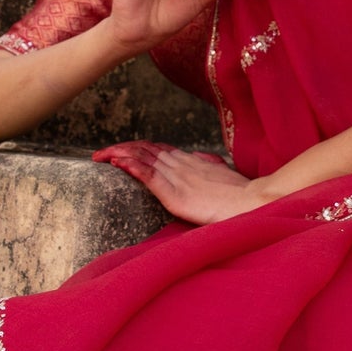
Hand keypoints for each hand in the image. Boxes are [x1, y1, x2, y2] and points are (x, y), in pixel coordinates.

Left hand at [94, 143, 267, 225]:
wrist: (252, 202)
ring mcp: (177, 176)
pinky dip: (130, 167)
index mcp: (189, 161)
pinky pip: (148, 175)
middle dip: (119, 150)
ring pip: (141, 158)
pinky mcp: (175, 193)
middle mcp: (180, 164)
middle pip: (143, 150)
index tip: (119, 152)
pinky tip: (116, 164)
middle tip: (99, 155)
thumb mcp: (222, 175)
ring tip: (100, 157)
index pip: (156, 149)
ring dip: (118, 155)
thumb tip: (202, 158)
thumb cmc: (240, 194)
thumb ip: (209, 165)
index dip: (136, 148)